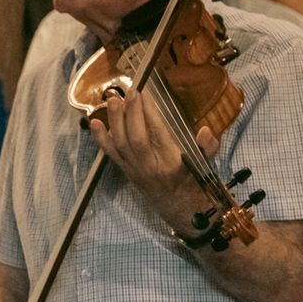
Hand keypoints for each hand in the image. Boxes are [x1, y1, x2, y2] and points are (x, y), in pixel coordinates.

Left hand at [86, 88, 219, 231]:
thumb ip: (208, 147)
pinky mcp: (126, 171)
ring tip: (113, 99)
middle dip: (131, 114)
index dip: (150, 114)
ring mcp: (135, 170)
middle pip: (136, 138)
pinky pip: (111, 154)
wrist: (180, 209)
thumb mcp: (207, 164)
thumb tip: (205, 131)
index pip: (159, 134)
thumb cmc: (194, 181)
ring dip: (115, 121)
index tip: (146, 94)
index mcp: (172, 162)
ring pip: (121, 144)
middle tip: (130, 92)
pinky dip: (101, 139)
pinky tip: (94, 123)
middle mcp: (151, 167)